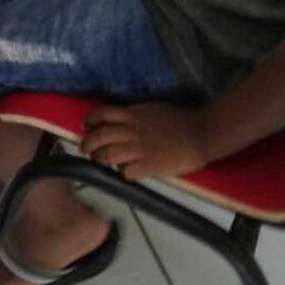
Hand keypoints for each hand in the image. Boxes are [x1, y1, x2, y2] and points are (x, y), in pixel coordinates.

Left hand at [80, 102, 208, 180]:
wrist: (200, 134)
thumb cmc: (179, 121)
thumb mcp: (152, 110)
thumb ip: (135, 115)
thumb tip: (120, 119)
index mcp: (134, 114)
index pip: (103, 113)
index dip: (90, 120)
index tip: (85, 126)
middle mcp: (133, 130)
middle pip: (100, 135)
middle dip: (87, 144)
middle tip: (84, 149)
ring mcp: (140, 148)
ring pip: (108, 155)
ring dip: (100, 160)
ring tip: (99, 162)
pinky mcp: (149, 165)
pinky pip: (126, 172)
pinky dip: (122, 174)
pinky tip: (126, 173)